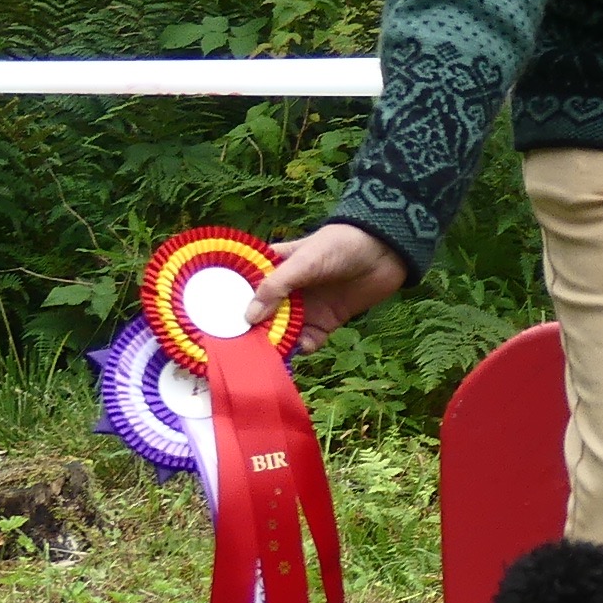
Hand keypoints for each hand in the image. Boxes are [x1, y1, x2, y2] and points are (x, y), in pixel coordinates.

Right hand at [247, 221, 410, 341]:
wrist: (385, 250)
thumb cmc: (339, 246)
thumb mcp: (303, 262)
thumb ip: (275, 287)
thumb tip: (249, 317)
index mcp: (273, 269)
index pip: (245, 289)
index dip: (231, 305)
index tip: (216, 324)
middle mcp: (286, 291)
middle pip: (262, 317)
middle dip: (254, 333)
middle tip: (240, 349)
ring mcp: (306, 307)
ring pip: (284, 332)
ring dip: (278, 344)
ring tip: (268, 356)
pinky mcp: (328, 321)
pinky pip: (310, 340)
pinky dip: (305, 347)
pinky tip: (304, 346)